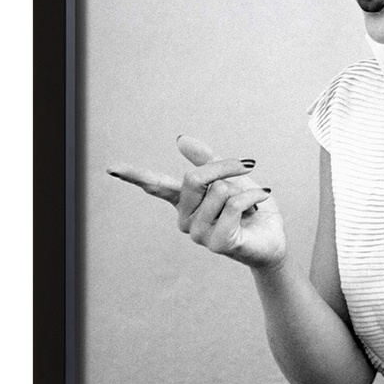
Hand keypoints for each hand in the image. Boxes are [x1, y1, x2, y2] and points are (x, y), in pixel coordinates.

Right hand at [107, 135, 286, 271]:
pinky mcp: (218, 244)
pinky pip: (234, 204)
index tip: (110, 167)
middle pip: (194, 177)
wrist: (273, 237)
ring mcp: (199, 235)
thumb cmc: (249, 208)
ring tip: (248, 206)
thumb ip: (207, 160)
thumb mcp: (231, 177)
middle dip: (225, 167)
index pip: (156, 185)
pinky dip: (254, 197)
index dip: (133, 175)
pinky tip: (258, 206)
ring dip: (243, 189)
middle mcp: (186, 219)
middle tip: (245, 167)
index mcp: (185, 202)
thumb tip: (180, 139)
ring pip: (219, 190)